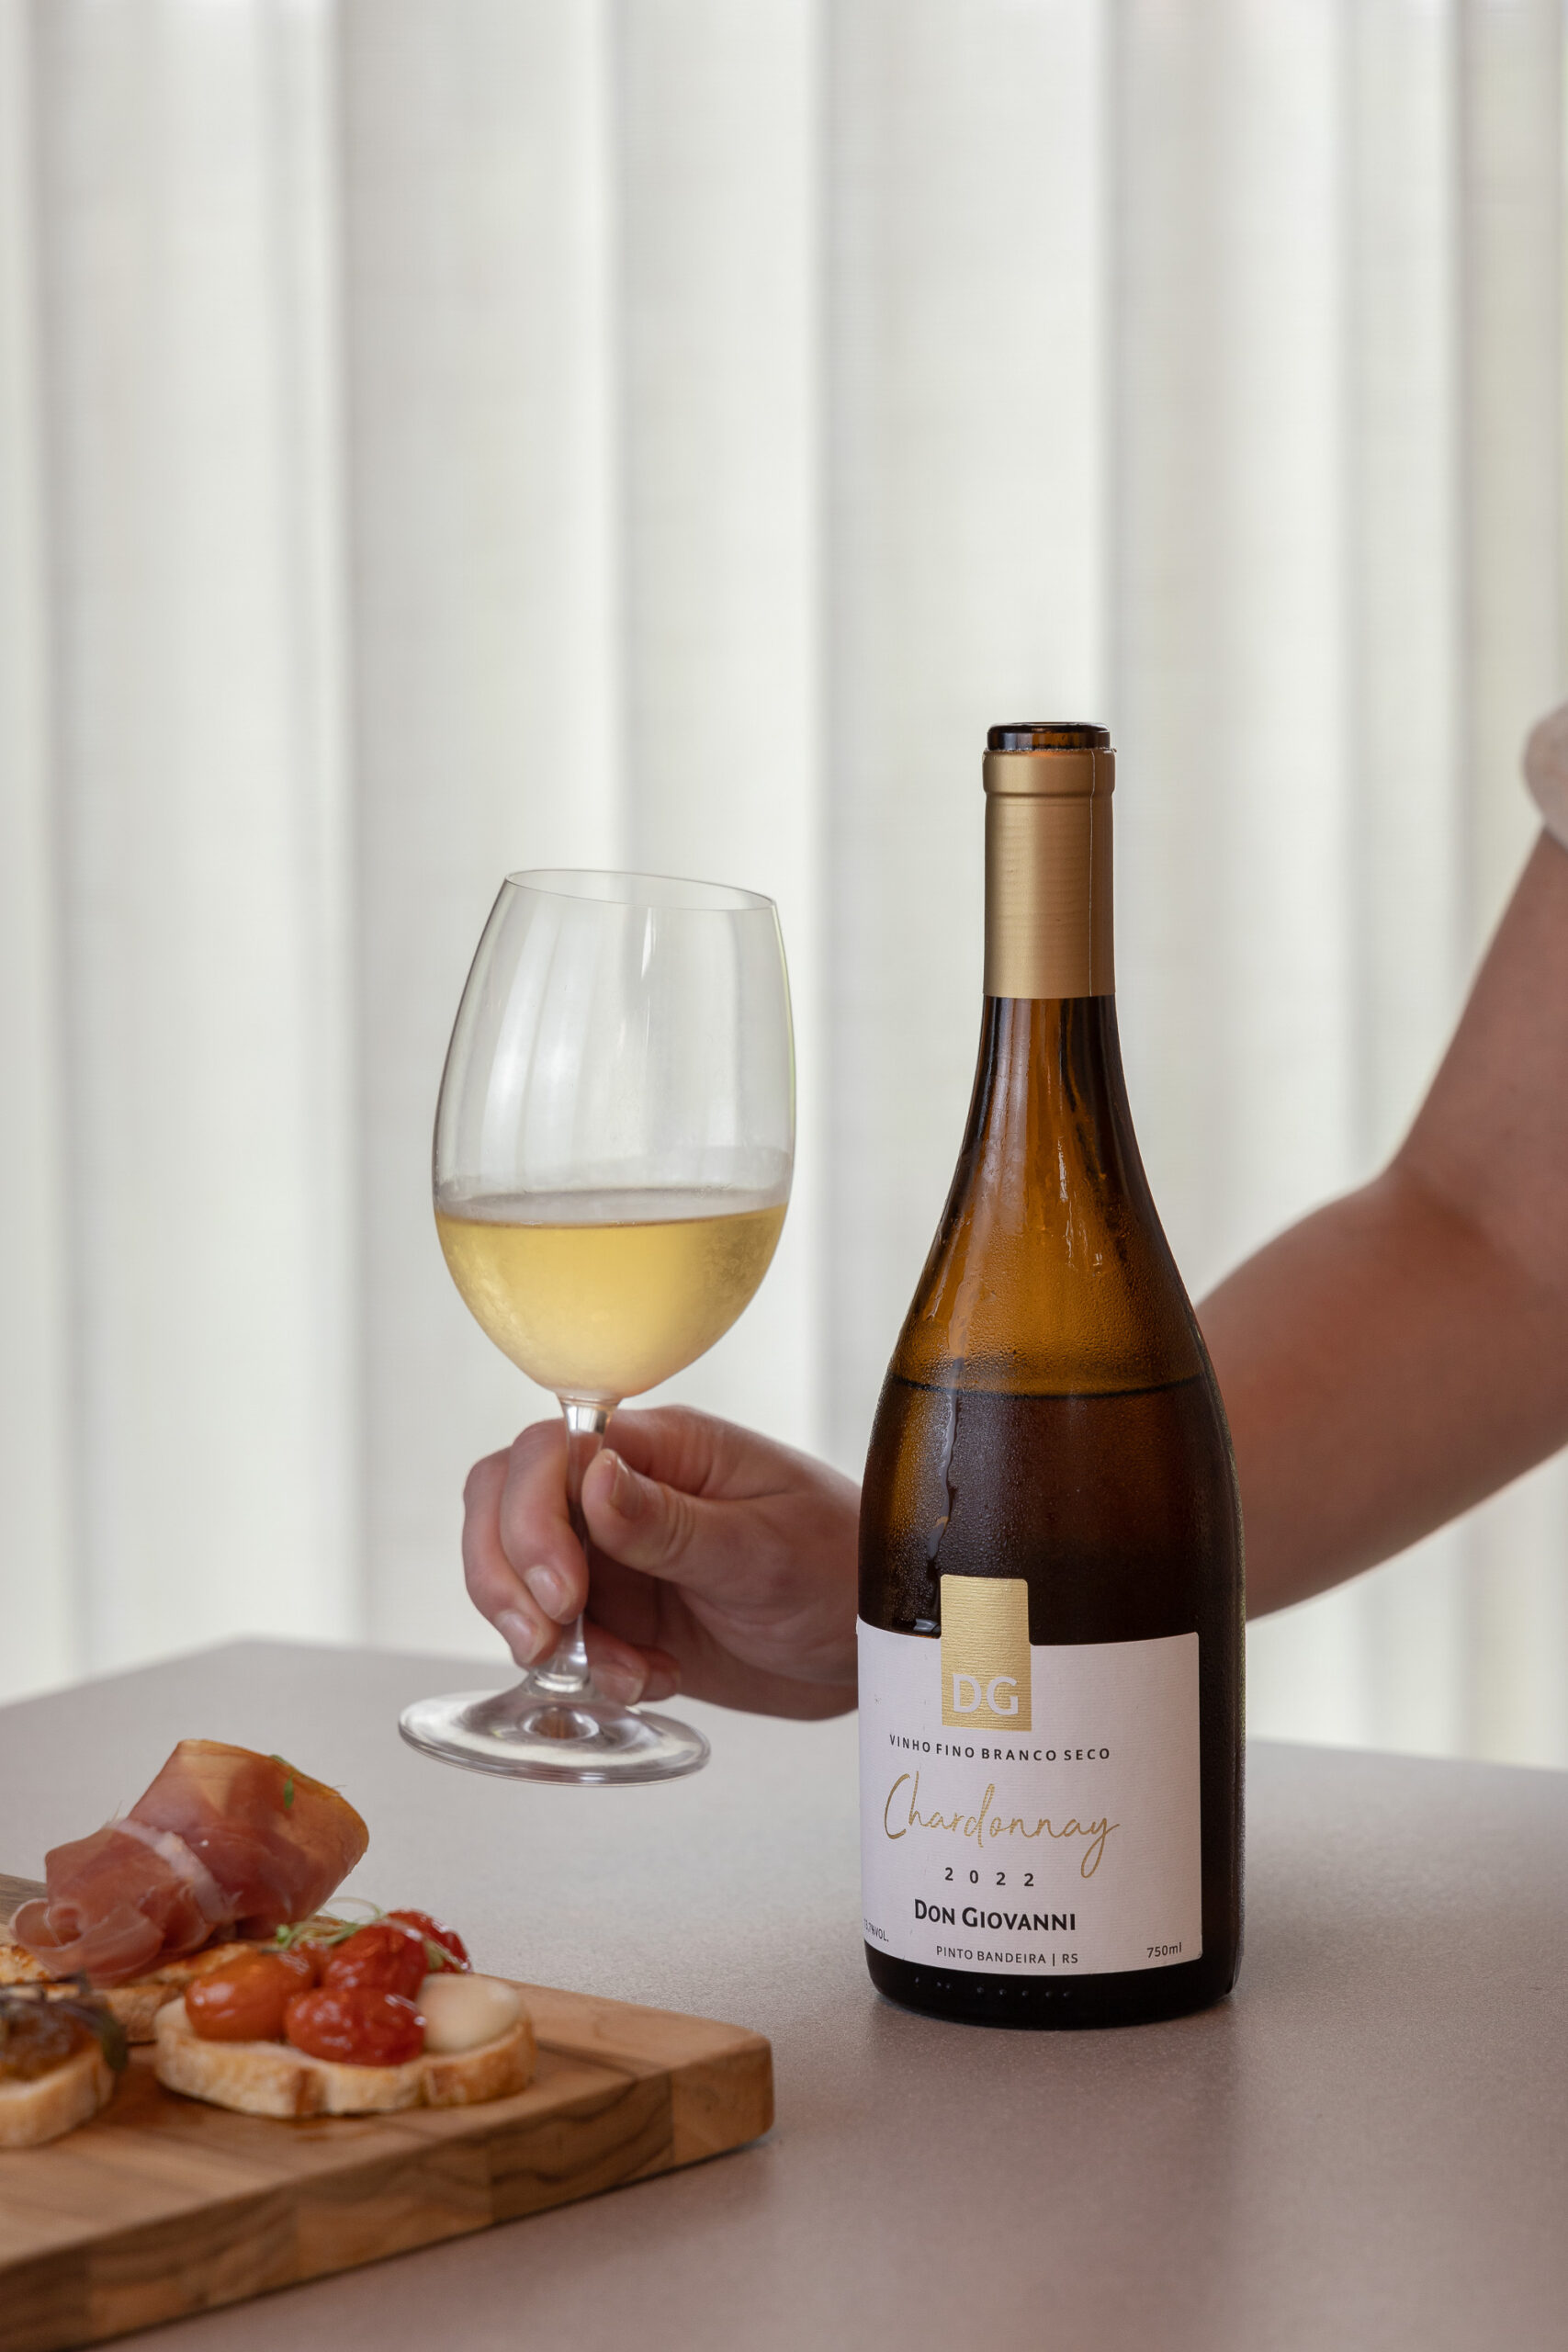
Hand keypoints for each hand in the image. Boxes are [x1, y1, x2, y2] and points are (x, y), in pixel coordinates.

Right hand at [463, 1407, 860, 1718]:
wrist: (876, 1648)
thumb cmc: (844, 1570)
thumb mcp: (765, 1552)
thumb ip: (672, 1523)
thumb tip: (591, 1476)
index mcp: (664, 1448)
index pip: (548, 1451)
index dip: (529, 1517)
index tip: (562, 1591)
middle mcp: (625, 1492)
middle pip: (504, 1502)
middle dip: (505, 1575)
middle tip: (548, 1641)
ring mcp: (617, 1553)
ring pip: (518, 1573)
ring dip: (543, 1633)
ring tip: (621, 1672)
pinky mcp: (621, 1611)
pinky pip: (560, 1634)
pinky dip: (586, 1669)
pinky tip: (651, 1679)